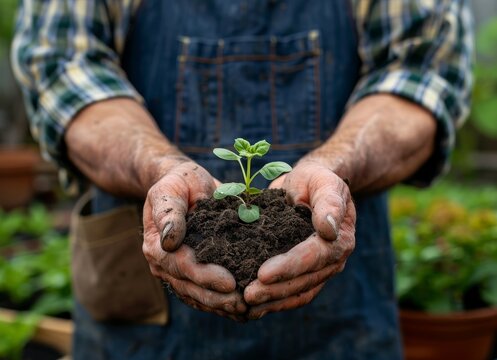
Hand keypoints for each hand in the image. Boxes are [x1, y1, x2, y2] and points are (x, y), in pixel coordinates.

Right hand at [142, 161, 246, 320]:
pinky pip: (203, 294)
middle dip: (216, 298)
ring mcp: (176, 272)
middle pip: (190, 287)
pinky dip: (220, 302)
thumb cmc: (178, 183)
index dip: (205, 277)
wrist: (185, 184)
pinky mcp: (190, 274)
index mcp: (156, 245)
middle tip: (243, 304)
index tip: (230, 282)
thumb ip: (168, 212)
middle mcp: (164, 263)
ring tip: (245, 310)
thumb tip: (169, 239)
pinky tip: (240, 309)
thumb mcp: (170, 190)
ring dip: (220, 305)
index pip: (182, 266)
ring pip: (197, 296)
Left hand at [244, 160, 355, 318]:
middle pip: (305, 281)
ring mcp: (321, 269)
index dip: (289, 266)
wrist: (310, 187)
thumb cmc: (315, 180)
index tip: (263, 274)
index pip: (314, 256)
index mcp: (340, 237)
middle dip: (276, 290)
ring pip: (298, 292)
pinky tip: (255, 307)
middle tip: (248, 295)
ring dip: (273, 301)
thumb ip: (329, 202)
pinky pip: (293, 293)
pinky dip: (275, 301)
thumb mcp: (323, 181)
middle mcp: (334, 259)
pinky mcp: (307, 274)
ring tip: (246, 305)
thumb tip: (329, 229)